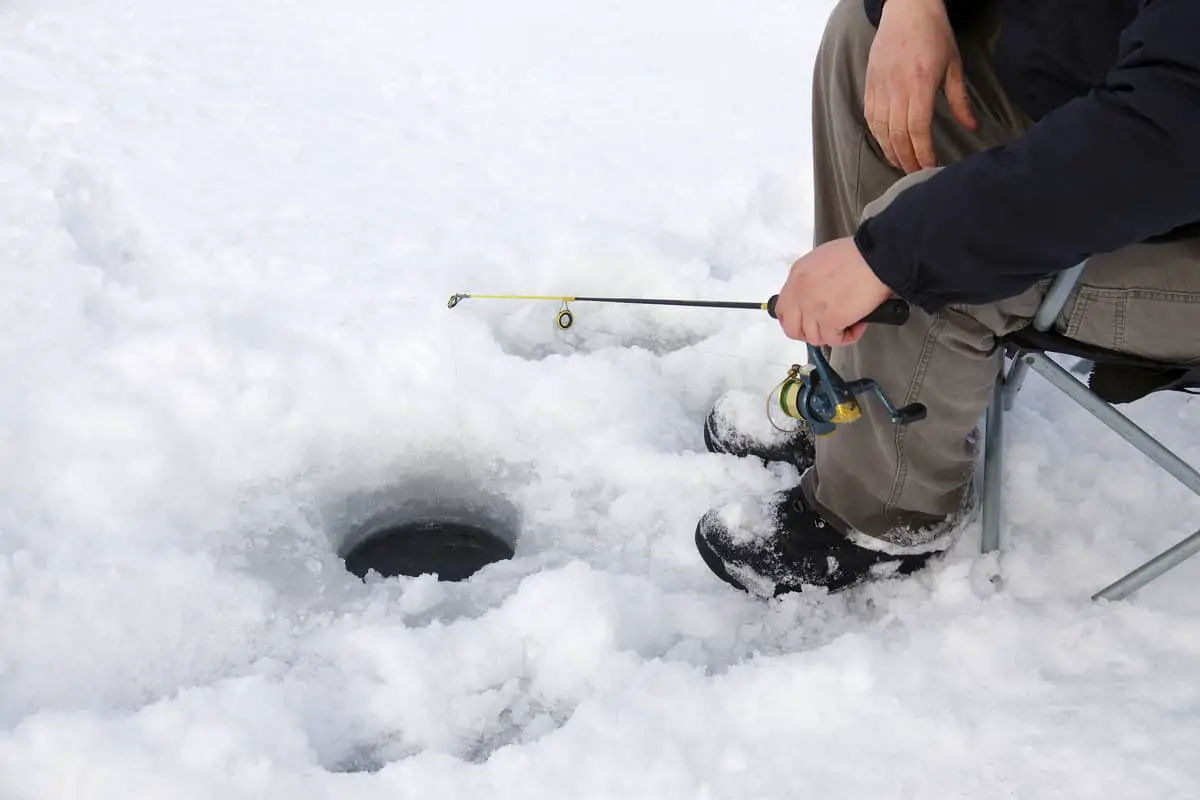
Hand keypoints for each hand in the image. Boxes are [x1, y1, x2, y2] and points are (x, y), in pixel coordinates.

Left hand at [773, 237, 892, 346]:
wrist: (877, 257)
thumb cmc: (860, 254)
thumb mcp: (824, 259)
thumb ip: (814, 279)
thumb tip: (820, 294)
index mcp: (797, 275)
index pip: (783, 308)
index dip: (795, 319)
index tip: (808, 321)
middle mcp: (800, 293)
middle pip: (792, 328)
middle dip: (808, 334)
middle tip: (826, 329)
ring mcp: (812, 308)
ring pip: (813, 338)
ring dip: (831, 335)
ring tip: (848, 324)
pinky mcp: (830, 319)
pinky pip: (834, 340)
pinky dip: (848, 337)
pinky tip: (858, 326)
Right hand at [865, 0, 975, 172]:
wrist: (908, 9)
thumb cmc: (934, 35)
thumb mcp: (954, 65)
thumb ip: (959, 99)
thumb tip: (971, 125)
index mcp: (920, 84)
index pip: (918, 129)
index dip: (922, 153)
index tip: (930, 167)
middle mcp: (897, 89)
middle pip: (898, 135)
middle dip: (907, 158)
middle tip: (915, 172)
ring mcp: (880, 87)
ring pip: (881, 129)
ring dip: (890, 150)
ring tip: (900, 163)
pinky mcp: (870, 84)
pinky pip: (870, 116)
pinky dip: (877, 134)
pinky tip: (885, 144)